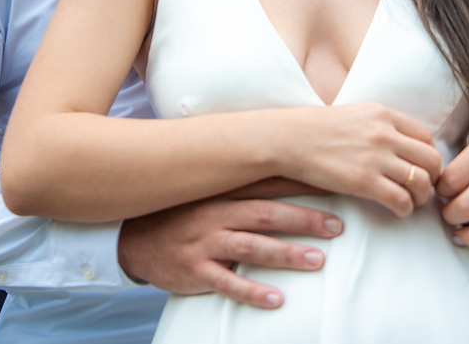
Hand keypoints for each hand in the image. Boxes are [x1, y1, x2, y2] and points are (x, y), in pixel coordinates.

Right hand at [118, 184, 341, 308]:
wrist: (132, 239)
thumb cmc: (179, 214)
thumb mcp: (205, 191)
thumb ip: (240, 184)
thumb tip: (284, 169)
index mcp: (221, 191)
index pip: (267, 183)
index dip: (300, 183)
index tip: (332, 184)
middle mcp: (214, 213)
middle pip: (266, 214)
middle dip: (303, 219)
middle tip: (337, 227)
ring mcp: (204, 242)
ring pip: (251, 247)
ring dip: (286, 254)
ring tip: (317, 261)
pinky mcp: (194, 270)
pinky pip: (226, 283)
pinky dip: (252, 291)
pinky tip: (276, 299)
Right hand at [280, 103, 441, 217]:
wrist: (287, 139)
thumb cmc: (316, 129)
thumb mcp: (355, 114)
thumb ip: (380, 125)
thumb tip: (399, 145)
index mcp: (383, 114)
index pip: (426, 136)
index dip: (428, 155)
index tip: (421, 168)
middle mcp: (385, 133)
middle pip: (431, 159)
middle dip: (432, 178)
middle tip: (422, 189)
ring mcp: (376, 158)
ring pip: (421, 182)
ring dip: (421, 197)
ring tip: (412, 203)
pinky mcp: (364, 181)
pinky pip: (401, 200)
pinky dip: (405, 209)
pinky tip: (398, 210)